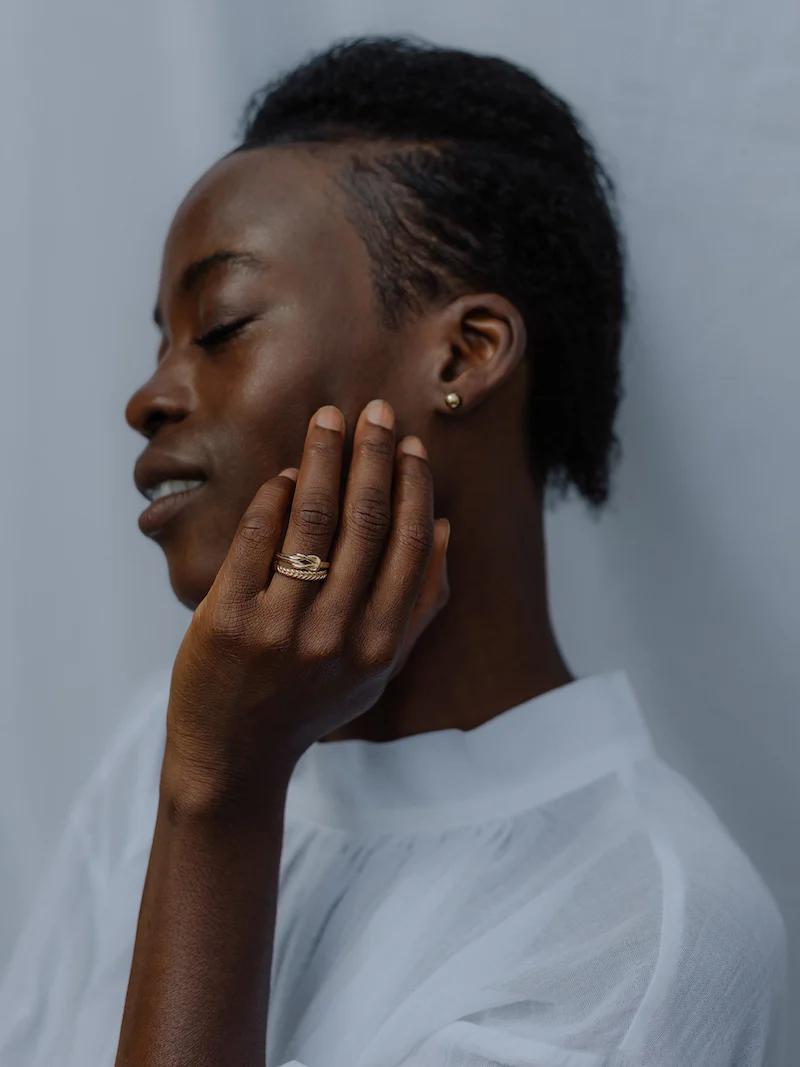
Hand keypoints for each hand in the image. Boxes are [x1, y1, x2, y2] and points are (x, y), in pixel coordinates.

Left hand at [162, 399, 449, 814]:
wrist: (234, 755)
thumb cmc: (310, 703)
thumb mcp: (379, 668)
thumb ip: (418, 605)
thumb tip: (445, 529)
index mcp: (382, 645)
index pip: (409, 544)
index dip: (413, 485)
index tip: (410, 444)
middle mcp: (338, 635)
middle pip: (365, 521)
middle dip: (374, 454)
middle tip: (376, 410)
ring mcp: (282, 628)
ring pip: (313, 519)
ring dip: (325, 457)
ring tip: (329, 419)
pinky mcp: (229, 620)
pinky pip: (256, 538)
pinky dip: (274, 497)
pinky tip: (285, 475)